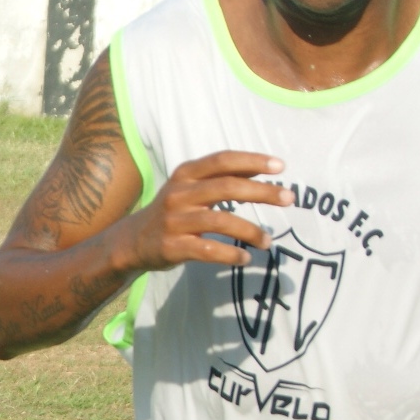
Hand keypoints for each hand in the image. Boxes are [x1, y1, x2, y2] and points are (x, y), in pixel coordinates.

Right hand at [117, 152, 292, 271]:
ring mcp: (174, 221)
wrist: (131, 241)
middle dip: (262, 192)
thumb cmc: (172, 212)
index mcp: (185, 174)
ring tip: (269, 241)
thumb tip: (264, 167)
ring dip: (250, 231)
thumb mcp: (190, 187)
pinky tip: (245, 258)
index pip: (223, 160)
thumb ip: (222, 177)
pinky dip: (230, 254)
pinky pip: (208, 250)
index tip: (281, 166)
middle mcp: (179, 194)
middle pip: (227, 187)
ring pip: (221, 221)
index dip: (253, 161)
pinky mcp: (172, 246)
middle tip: (289, 198)